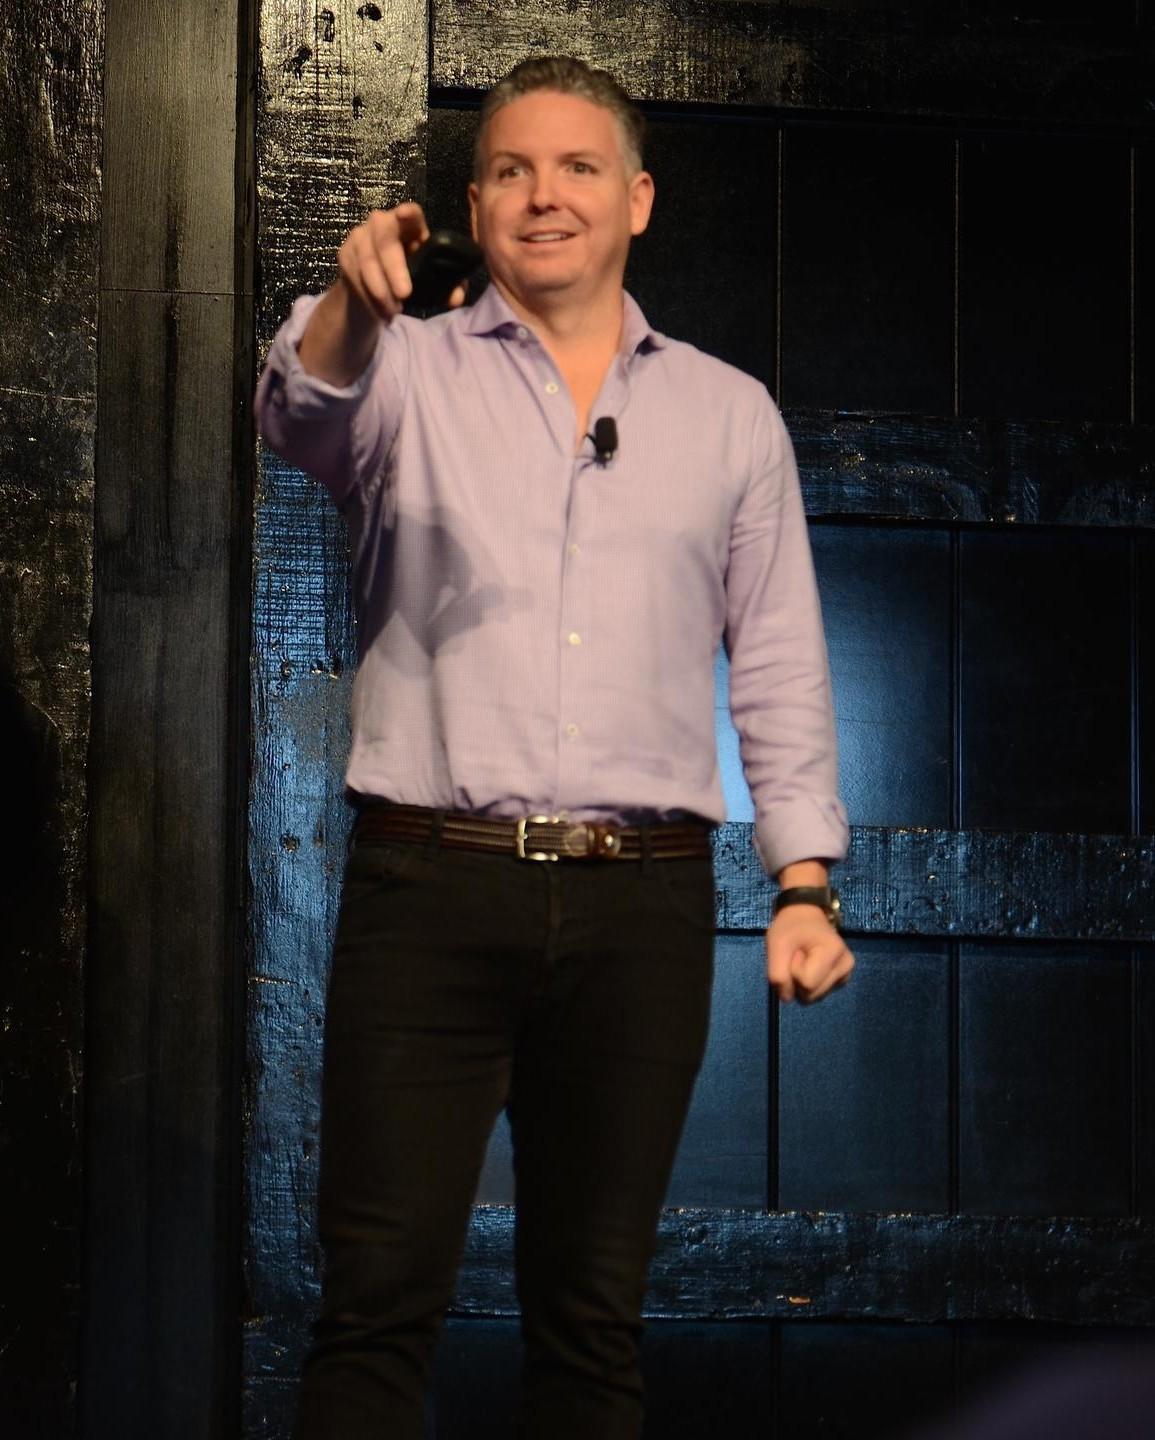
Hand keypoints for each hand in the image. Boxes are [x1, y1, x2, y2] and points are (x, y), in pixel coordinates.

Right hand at [336, 202, 466, 323]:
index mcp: (410, 225)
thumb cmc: (411, 275)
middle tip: (405, 295)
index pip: (411, 213)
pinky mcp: (345, 253)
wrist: (375, 287)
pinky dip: (368, 298)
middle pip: (385, 239)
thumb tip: (455, 299)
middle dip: (394, 268)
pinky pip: (354, 276)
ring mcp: (360, 236)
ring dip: (381, 290)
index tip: (404, 214)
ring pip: (367, 261)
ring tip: (393, 311)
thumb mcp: (431, 279)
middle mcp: (382, 223)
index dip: (408, 213)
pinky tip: (380, 313)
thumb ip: (448, 286)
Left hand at [765, 905, 853, 1004]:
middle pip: (812, 994)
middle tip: (797, 955)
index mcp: (834, 952)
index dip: (793, 970)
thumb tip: (788, 998)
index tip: (795, 952)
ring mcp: (846, 973)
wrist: (804, 915)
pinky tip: (810, 966)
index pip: (807, 983)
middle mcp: (846, 966)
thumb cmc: (791, 927)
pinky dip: (809, 983)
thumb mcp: (776, 944)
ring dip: (802, 982)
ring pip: (815, 996)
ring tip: (803, 959)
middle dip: (797, 978)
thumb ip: (778, 974)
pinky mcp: (842, 979)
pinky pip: (819, 993)